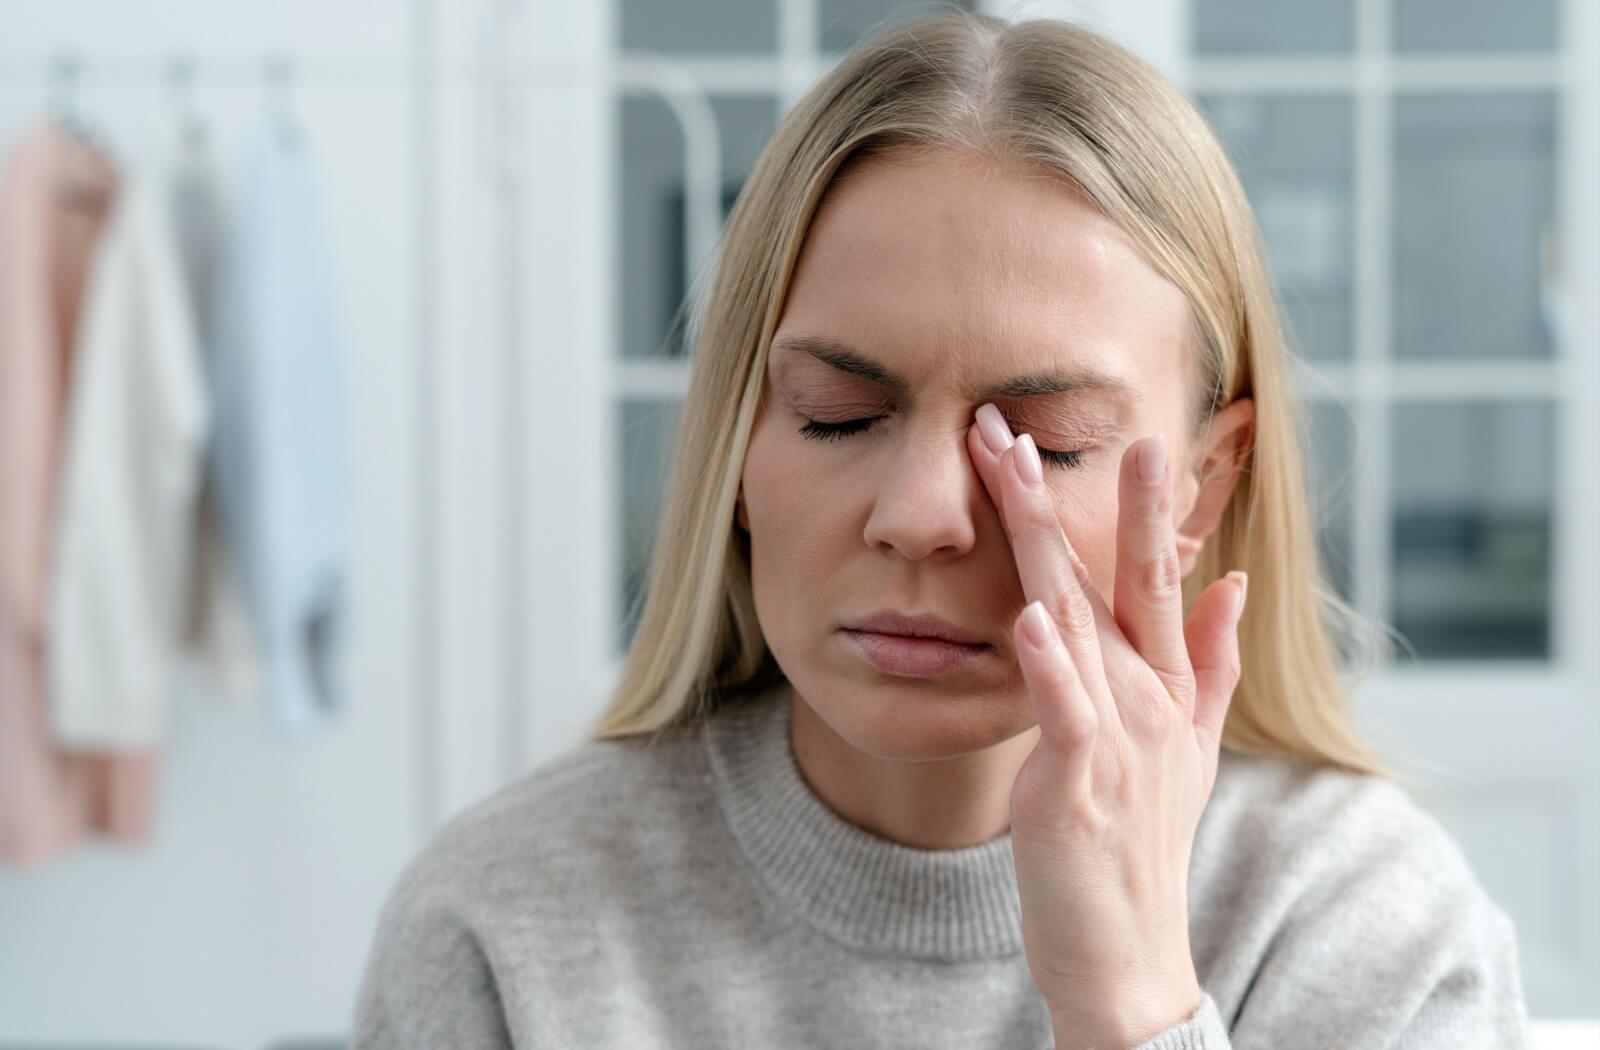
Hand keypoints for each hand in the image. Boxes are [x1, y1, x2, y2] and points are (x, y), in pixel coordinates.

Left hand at [966, 403, 1247, 1047]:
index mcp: (1164, 683)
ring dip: (1047, 543)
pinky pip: (1065, 714)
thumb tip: (1234, 583)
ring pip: (1077, 620)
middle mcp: (1147, 697)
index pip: (1150, 573)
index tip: (1121, 428)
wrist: (1129, 954)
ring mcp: (1117, 738)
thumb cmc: (1142, 843)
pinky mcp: (1080, 785)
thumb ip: (1211, 663)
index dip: (1134, 503)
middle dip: (1080, 492)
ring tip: (1017, 469)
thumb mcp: (1188, 747)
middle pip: (1112, 577)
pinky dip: (1049, 667)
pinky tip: (1031, 618)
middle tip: (1033, 415)